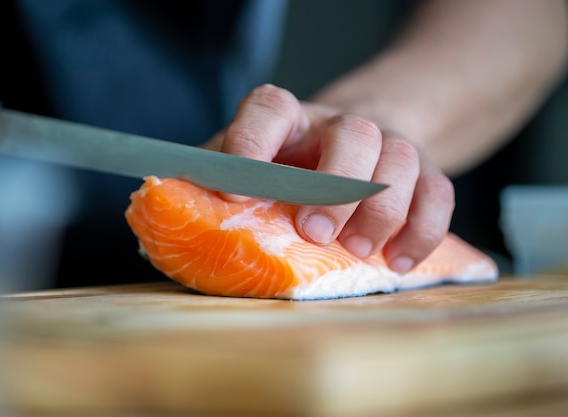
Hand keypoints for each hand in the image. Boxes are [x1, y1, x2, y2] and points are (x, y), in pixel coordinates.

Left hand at [205, 84, 454, 273]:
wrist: (353, 148)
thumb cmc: (288, 168)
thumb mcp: (245, 168)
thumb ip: (214, 183)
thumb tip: (170, 212)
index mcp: (288, 119)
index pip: (270, 107)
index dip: (251, 143)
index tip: (236, 194)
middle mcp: (339, 124)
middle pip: (353, 133)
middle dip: (337, 186)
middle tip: (315, 232)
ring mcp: (388, 143)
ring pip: (402, 159)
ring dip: (382, 210)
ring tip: (359, 251)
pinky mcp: (425, 171)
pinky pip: (439, 192)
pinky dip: (423, 231)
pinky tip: (399, 262)